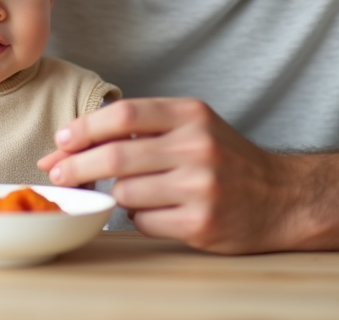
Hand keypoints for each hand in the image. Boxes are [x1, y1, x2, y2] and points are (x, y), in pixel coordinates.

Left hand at [37, 98, 300, 253]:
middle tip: (56, 173)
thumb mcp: (193, 126)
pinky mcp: (200, 223)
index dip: (84, 128)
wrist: (281, 198)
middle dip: (76, 166)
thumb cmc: (225, 159)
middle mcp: (197, 147)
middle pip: (115, 156)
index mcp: (191, 115)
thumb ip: (143, 128)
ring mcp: (200, 187)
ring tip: (130, 192)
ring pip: (125, 192)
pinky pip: (143, 222)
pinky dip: (137, 218)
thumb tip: (71, 143)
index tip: (60, 141)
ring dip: (115, 195)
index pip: (123, 115)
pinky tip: (153, 211)